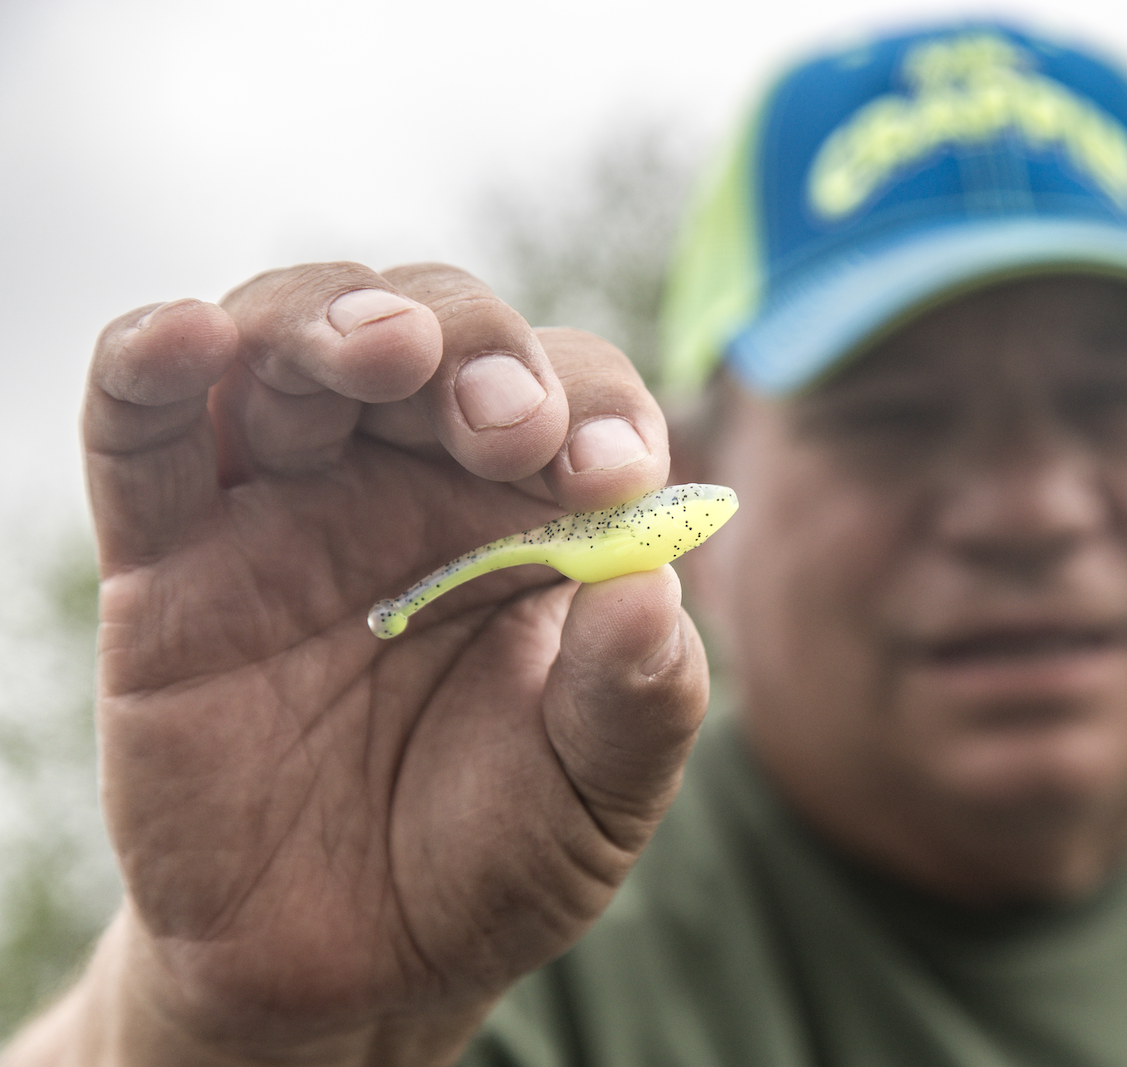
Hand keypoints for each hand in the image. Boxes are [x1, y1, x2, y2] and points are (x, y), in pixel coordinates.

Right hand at [19, 264, 708, 1064]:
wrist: (355, 966)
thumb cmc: (496, 851)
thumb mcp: (599, 790)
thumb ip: (638, 694)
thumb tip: (654, 586)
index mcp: (535, 511)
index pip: (575, 395)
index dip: (597, 408)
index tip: (612, 474)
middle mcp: (415, 481)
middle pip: (439, 331)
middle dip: (476, 347)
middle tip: (509, 426)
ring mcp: (288, 508)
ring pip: (292, 345)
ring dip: (336, 319)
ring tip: (385, 351)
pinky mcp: (170, 566)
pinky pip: (143, 441)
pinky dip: (149, 371)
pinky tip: (184, 338)